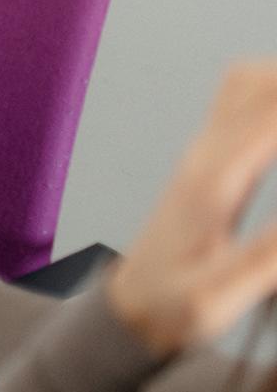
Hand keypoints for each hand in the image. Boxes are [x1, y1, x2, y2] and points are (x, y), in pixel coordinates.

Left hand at [105, 62, 276, 357]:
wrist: (128, 307)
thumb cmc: (169, 307)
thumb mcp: (215, 299)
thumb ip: (267, 258)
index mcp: (210, 184)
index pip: (267, 117)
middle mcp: (202, 157)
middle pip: (255, 84)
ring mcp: (201, 154)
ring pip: (246, 85)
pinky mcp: (207, 161)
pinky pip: (241, 104)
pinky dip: (275, 98)